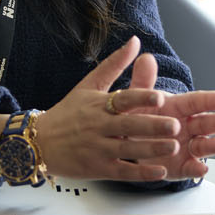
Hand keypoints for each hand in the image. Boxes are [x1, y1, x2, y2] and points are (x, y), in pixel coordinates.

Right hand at [32, 37, 214, 181]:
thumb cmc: (67, 113)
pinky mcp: (97, 169)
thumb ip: (114, 64)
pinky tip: (159, 172)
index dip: (141, 99)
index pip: (122, 100)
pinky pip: (122, 172)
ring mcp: (98, 149)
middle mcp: (98, 126)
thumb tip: (135, 41)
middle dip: (153, 126)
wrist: (38, 142)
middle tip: (175, 125)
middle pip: (128, 126)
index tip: (159, 97)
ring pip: (128, 149)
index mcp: (98, 104)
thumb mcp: (88, 85)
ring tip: (174, 147)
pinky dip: (141, 174)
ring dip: (151, 149)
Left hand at [127, 49, 214, 178]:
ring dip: (213, 146)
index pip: (197, 101)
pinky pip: (190, 168)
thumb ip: (143, 82)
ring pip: (203, 146)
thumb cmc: (138, 117)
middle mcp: (188, 127)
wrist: (129, 144)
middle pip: (207, 123)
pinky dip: (197, 169)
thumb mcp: (137, 99)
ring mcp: (187, 147)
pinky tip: (202, 168)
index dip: (210, 100)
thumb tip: (145, 58)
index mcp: (179, 107)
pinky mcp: (182, 167)